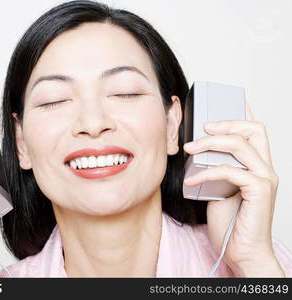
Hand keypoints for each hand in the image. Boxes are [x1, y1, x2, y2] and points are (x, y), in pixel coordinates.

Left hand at [183, 102, 283, 276]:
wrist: (241, 251)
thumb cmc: (230, 222)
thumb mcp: (218, 188)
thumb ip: (215, 169)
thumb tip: (195, 152)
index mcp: (257, 166)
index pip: (255, 130)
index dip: (240, 113)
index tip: (222, 101)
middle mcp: (265, 168)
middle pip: (254, 129)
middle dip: (225, 123)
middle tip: (202, 128)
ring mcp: (265, 179)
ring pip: (240, 145)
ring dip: (210, 144)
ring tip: (189, 150)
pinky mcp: (259, 191)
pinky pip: (230, 170)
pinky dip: (206, 173)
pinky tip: (191, 181)